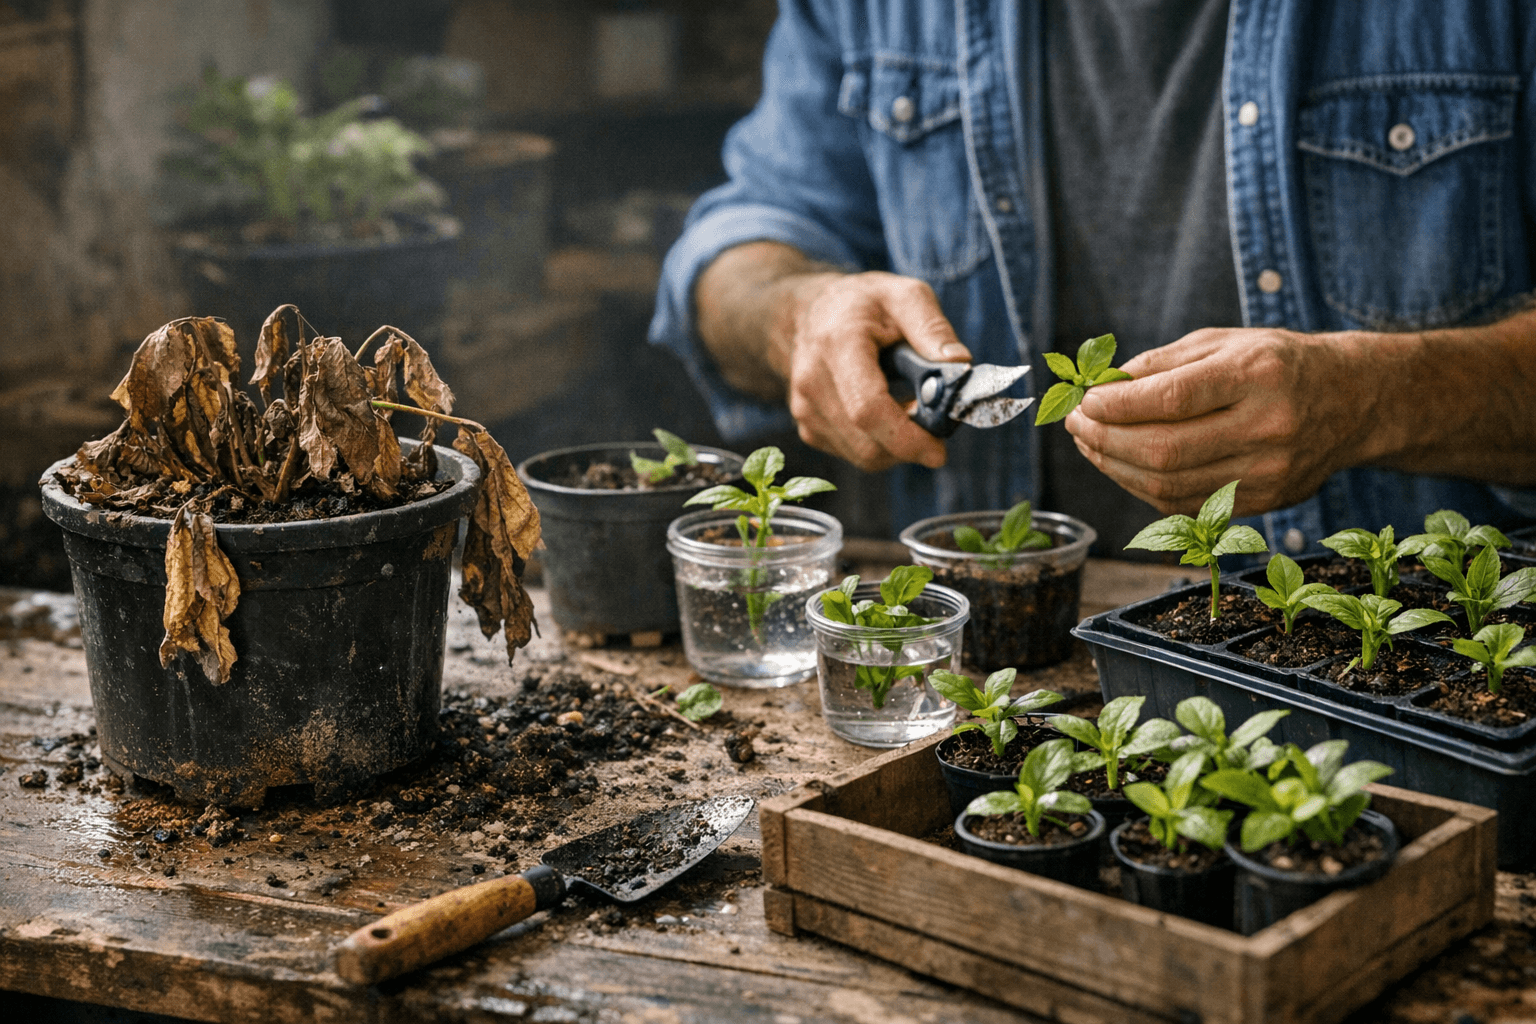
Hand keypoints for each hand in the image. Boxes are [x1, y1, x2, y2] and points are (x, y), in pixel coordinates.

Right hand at [781, 271, 970, 470]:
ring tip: (908, 406)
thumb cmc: (861, 303)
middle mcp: (813, 382)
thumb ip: (933, 328)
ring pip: (864, 455)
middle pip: (868, 443)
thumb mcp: (905, 295)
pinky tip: (886, 412)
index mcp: (838, 344)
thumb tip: (960, 366)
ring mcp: (805, 409)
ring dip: (897, 445)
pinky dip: (880, 444)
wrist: (808, 313)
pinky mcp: (808, 428)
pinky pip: (854, 454)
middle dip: (911, 444)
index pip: (868, 409)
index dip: (906, 438)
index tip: (938, 450)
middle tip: (935, 423)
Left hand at [1064, 327, 1384, 515]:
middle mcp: (1268, 427)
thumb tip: (1100, 387)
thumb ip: (1161, 363)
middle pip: (1165, 451)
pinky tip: (1124, 467)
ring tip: (1090, 445)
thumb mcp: (1224, 342)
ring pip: (1170, 487)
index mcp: (1257, 375)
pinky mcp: (1267, 501)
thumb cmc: (1278, 363)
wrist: (1355, 400)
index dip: (1117, 406)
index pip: (1172, 399)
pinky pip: (1187, 506)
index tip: (1084, 401)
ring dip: (1116, 469)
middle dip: (1106, 441)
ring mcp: (1270, 471)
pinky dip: (1144, 489)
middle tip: (1076, 425)